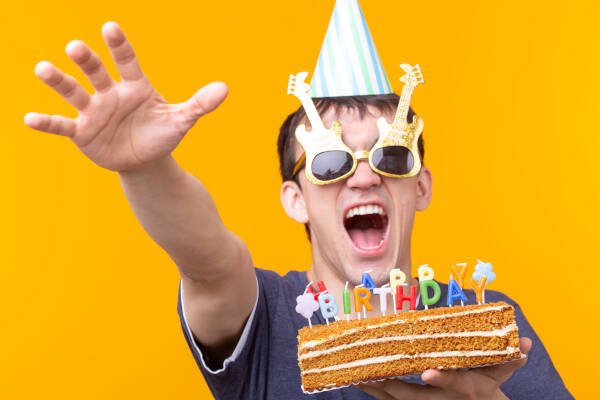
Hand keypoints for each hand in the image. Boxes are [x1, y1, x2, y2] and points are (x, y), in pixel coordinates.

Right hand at [24, 22, 227, 171]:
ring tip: (42, 68)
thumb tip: (224, 89)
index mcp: (135, 86)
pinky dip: (47, 122)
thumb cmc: (162, 134)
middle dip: (87, 60)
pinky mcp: (82, 132)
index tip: (110, 28)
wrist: (145, 158)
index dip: (119, 46)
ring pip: (74, 92)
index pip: (127, 61)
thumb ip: (199, 104)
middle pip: (96, 72)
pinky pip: (62, 125)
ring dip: (59, 81)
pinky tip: (29, 118)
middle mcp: (111, 93)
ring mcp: (94, 111)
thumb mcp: (181, 120)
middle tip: (75, 47)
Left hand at [359, 337, 531, 399]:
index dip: (442, 378)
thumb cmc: (487, 395)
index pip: (454, 383)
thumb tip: (524, 344)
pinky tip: (360, 381)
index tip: (428, 372)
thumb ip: (510, 361)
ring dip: (375, 388)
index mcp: (464, 391)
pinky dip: (376, 391)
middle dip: (388, 385)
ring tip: (353, 375)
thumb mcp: (499, 378)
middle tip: (366, 371)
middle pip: (412, 396)